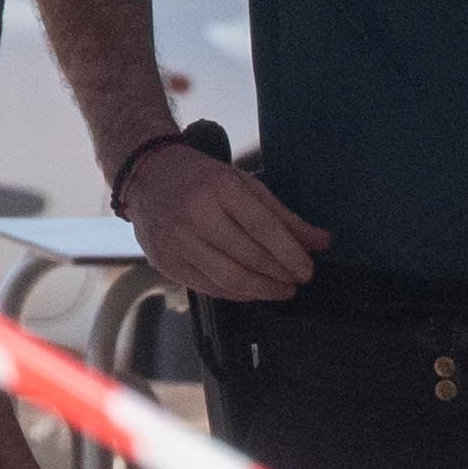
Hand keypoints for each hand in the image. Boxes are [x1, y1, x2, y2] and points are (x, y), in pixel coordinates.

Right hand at [118, 124, 325, 304]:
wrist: (146, 175)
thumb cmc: (201, 179)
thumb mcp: (244, 185)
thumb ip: (283, 215)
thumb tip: (321, 242)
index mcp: (220, 187)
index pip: (264, 228)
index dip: (290, 253)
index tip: (308, 269)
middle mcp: (196, 214)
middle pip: (249, 256)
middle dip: (280, 274)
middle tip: (298, 281)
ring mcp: (177, 241)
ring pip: (229, 278)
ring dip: (262, 290)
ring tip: (281, 289)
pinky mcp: (166, 262)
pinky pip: (209, 287)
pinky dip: (237, 293)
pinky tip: (254, 290)